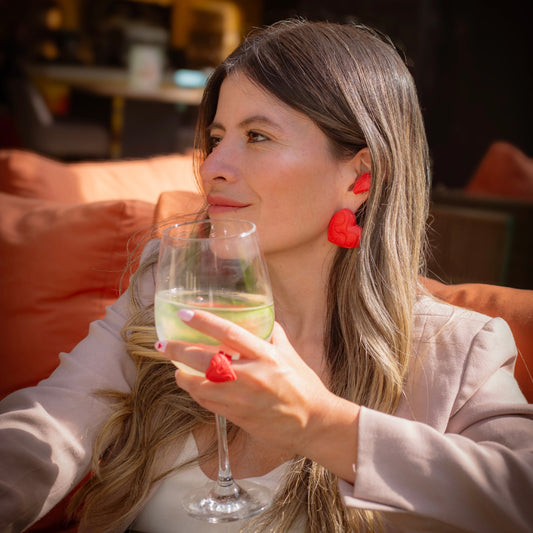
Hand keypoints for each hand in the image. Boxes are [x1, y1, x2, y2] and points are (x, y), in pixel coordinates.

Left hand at [157, 310, 360, 481]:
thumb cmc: (302, 385)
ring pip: (200, 386)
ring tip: (175, 368)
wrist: (311, 422)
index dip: (204, 323)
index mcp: (266, 356)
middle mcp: (251, 376)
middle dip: (179, 351)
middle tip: (163, 344)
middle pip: (206, 361)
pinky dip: (196, 393)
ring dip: (183, 376)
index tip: (184, 314)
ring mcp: (242, 398)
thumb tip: (259, 317)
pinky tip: (192, 386)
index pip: (230, 333)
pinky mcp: (236, 416)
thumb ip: (273, 334)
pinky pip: (208, 403)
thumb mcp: (290, 354)